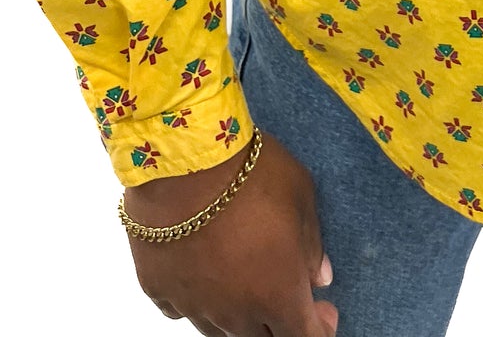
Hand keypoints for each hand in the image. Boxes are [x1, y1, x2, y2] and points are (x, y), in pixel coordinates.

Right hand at [122, 129, 337, 336]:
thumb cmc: (251, 174)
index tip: (324, 309)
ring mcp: (195, 305)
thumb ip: (312, 245)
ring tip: (244, 275)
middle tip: (283, 288)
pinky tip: (203, 272)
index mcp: (278, 294)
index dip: (319, 329)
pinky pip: (182, 309)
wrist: (181, 162)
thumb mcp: (301, 196)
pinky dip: (198, 298)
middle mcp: (236, 313)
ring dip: (240, 312)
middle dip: (278, 321)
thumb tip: (320, 277)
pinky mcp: (158, 291)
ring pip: (221, 329)